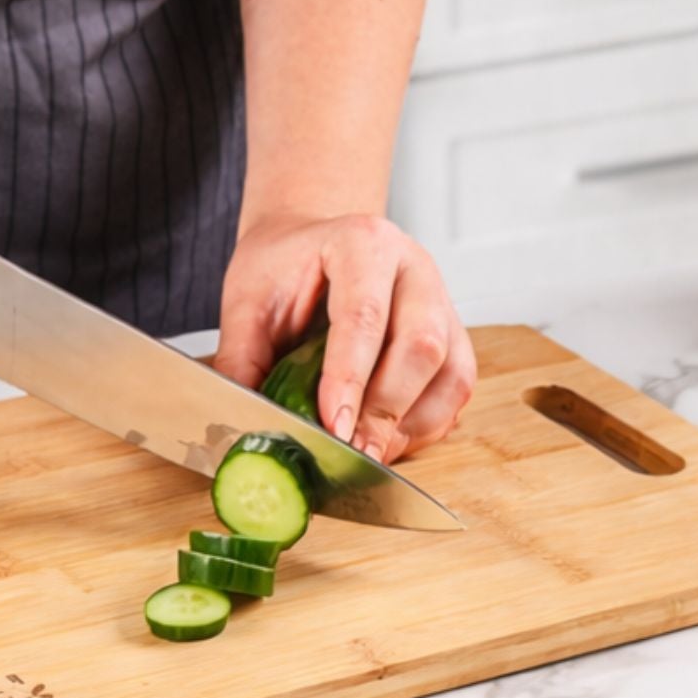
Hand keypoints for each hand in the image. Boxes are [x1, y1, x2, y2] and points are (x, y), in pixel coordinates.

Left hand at [216, 212, 475, 462]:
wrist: (314, 247)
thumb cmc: (285, 268)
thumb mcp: (247, 301)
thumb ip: (243, 359)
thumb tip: (246, 425)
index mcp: (363, 244)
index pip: (365, 317)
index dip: (351, 379)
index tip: (334, 428)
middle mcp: (414, 270)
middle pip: (422, 347)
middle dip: (385, 411)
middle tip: (353, 453)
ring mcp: (443, 304)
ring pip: (451, 375)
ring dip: (410, 425)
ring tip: (369, 454)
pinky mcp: (454, 339)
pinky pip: (454, 392)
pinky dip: (424, 427)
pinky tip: (389, 441)